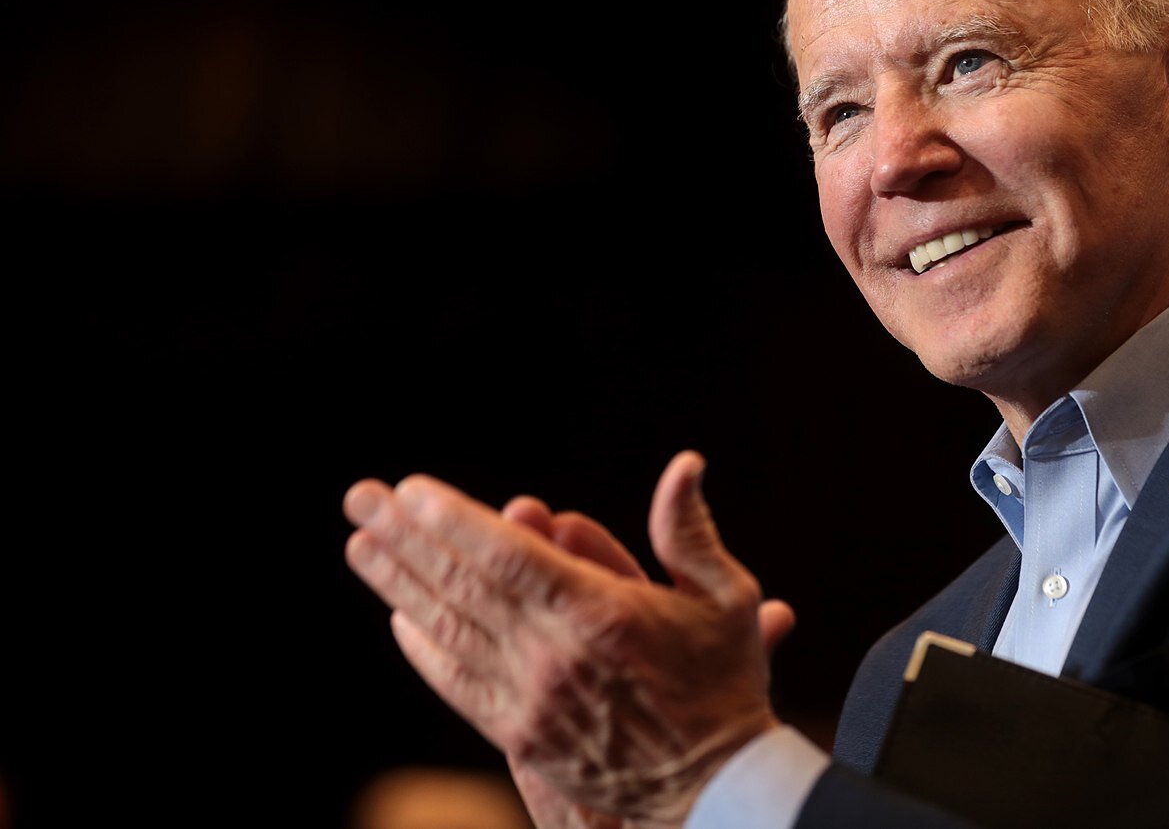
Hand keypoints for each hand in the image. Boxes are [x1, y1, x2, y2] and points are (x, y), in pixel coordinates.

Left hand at [343, 451, 794, 828]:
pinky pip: (458, 684)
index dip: (452, 520)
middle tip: (360, 499)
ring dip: (399, 585)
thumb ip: (689, 532)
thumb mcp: (727, 598)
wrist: (715, 786)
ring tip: (361, 547)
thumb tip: (686, 463)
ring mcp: (531, 700)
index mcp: (600, 613)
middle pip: (462, 585)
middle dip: (405, 538)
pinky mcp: (521, 736)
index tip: (410, 490)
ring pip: (450, 631)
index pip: (506, 555)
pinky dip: (424, 649)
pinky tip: (401, 618)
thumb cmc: (724, 681)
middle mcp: (554, 655)